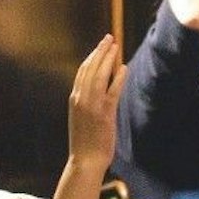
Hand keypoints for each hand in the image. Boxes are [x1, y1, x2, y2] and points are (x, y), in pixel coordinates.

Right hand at [65, 35, 124, 170]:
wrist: (85, 160)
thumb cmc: (86, 141)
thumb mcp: (83, 117)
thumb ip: (89, 101)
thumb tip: (100, 88)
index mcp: (75, 99)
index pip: (83, 72)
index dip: (92, 57)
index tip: (100, 46)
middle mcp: (80, 99)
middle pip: (90, 69)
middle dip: (100, 52)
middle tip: (109, 38)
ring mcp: (91, 106)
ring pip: (99, 76)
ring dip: (107, 59)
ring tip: (115, 46)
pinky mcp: (104, 114)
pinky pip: (111, 91)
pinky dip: (117, 78)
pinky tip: (123, 67)